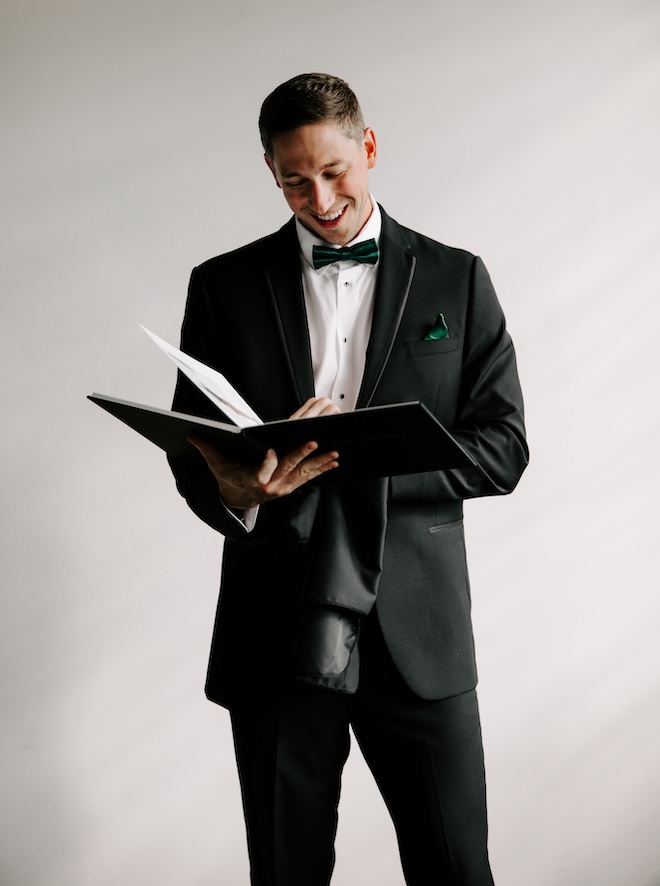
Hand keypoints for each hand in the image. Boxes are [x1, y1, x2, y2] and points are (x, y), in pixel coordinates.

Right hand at [189, 397, 341, 509]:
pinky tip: (334, 461)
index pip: (260, 473)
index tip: (271, 451)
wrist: (238, 499)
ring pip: (302, 474)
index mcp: (250, 479)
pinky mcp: (291, 487)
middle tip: (313, 442)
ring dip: (319, 463)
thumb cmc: (229, 477)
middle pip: (287, 469)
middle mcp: (269, 486)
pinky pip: (308, 478)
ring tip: (334, 452)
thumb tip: (191, 434)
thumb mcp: (216, 464)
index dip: (266, 464)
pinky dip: (321, 469)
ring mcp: (282, 488)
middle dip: (301, 455)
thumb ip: (207, 448)